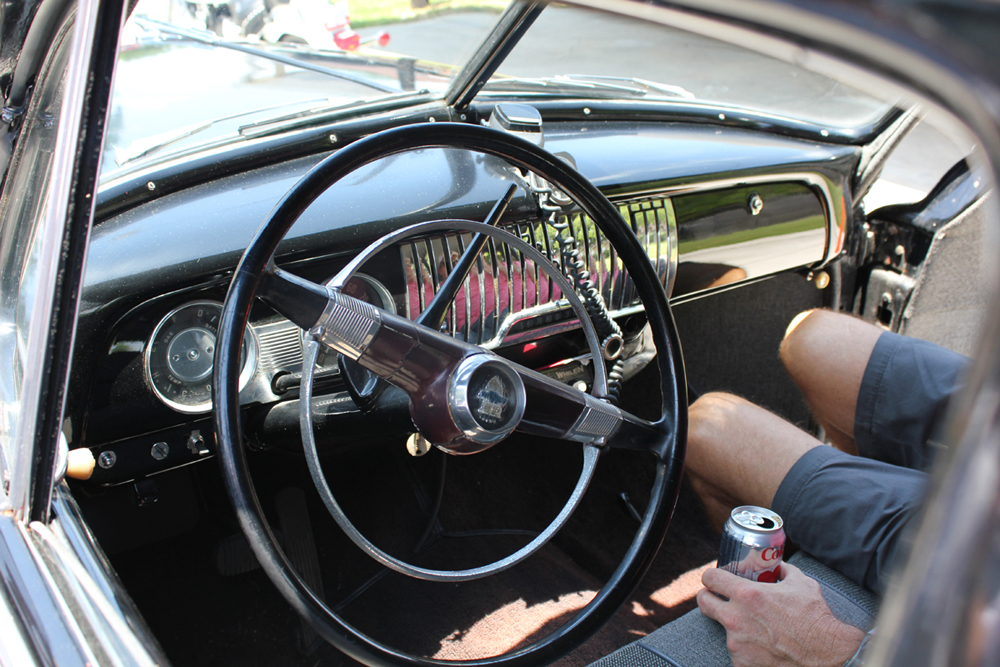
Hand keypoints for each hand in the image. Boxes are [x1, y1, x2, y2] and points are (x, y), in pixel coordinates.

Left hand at [696, 562, 864, 666]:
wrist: (827, 655)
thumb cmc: (815, 619)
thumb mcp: (801, 583)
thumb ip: (783, 571)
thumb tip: (778, 566)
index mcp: (747, 595)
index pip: (710, 578)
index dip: (711, 577)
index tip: (715, 580)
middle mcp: (736, 618)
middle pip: (703, 602)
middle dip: (708, 598)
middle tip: (717, 599)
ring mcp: (736, 643)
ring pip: (724, 630)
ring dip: (736, 628)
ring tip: (757, 631)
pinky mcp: (741, 663)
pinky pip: (737, 652)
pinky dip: (746, 650)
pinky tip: (763, 648)